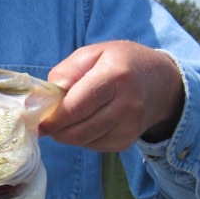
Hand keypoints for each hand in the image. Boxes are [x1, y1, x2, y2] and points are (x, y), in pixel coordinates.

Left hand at [41, 42, 184, 151]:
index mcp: (115, 77)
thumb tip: (48, 97)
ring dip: (67, 134)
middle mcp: (126, 105)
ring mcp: (129, 127)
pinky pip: (93, 145)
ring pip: (83, 141)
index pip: (76, 107)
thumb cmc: (122, 63)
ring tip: (65, 118)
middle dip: (56, 130)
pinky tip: (85, 122)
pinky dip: (81, 137)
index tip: (37, 118)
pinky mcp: (126, 142)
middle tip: (44, 122)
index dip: (52, 117)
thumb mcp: (94, 53)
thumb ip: (67, 71)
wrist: (162, 83)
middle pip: (78, 131)